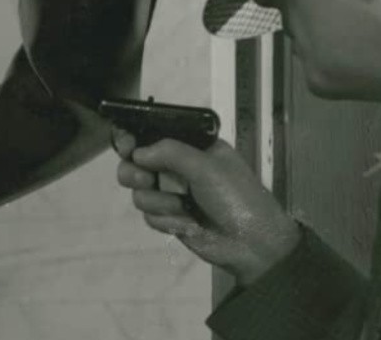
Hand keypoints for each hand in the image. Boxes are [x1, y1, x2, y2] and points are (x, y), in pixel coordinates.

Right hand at [114, 129, 301, 285]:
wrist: (253, 244)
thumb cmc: (237, 197)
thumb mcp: (207, 167)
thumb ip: (170, 152)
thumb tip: (137, 153)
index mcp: (193, 147)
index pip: (155, 135)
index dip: (135, 139)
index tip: (127, 148)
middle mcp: (179, 167)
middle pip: (136, 163)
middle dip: (136, 172)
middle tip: (144, 179)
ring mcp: (173, 194)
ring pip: (140, 191)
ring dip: (157, 200)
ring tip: (179, 206)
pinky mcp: (171, 219)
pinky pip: (149, 215)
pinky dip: (166, 219)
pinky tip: (187, 223)